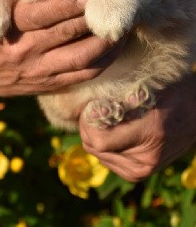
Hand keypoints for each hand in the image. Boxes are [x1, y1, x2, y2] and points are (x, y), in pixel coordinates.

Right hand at [0, 0, 125, 95]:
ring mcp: (39, 70)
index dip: (67, 3)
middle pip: (64, 33)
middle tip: (112, 0)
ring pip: (79, 56)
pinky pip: (84, 74)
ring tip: (123, 21)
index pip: (39, 15)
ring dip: (104, 40)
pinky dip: (105, 59)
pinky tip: (116, 43)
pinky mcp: (52, 83)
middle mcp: (23, 51)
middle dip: (90, 15)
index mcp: (7, 25)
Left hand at [80, 73, 195, 181]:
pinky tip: (112, 130)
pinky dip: (103, 145)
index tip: (92, 103)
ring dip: (94, 135)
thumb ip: (119, 97)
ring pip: (97, 154)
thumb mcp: (147, 86)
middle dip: (88, 125)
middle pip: (93, 148)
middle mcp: (145, 159)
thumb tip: (90, 106)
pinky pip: (106, 159)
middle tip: (95, 107)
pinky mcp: (138, 174)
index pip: (98, 140)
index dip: (88, 121)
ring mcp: (142, 170)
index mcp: (149, 134)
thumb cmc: (173, 93)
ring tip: (106, 117)